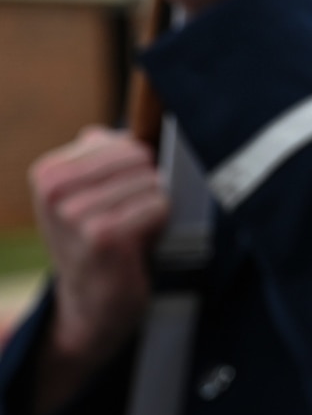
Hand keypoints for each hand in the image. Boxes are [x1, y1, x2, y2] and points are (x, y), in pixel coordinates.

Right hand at [28, 128, 167, 414]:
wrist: (92, 305)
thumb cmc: (100, 238)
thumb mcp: (93, 190)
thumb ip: (107, 150)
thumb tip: (131, 110)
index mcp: (49, 171)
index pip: (126, 141)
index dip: (137, 170)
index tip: (116, 201)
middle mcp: (54, 190)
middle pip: (141, 157)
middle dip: (146, 188)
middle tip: (126, 220)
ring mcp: (74, 213)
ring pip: (152, 182)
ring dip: (152, 209)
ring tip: (129, 233)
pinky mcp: (101, 236)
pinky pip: (158, 206)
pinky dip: (159, 225)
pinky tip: (136, 246)